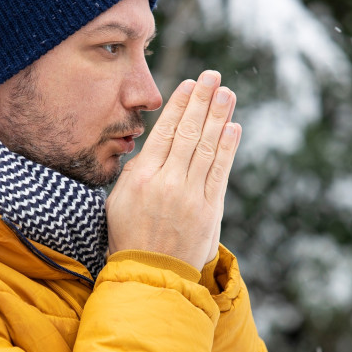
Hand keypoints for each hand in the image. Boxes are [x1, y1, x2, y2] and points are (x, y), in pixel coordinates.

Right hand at [107, 70, 241, 269]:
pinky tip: (233, 127)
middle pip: (188, 133)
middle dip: (202, 101)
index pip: (165, 132)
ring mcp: (190, 196)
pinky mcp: (209, 210)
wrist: (149, 275)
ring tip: (227, 93)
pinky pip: (220, 172)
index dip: (179, 105)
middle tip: (213, 76)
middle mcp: (167, 182)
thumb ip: (136, 172)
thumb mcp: (118, 201)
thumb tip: (154, 148)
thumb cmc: (129, 237)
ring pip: (207, 147)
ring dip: (219, 117)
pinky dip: (228, 148)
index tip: (189, 84)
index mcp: (141, 177)